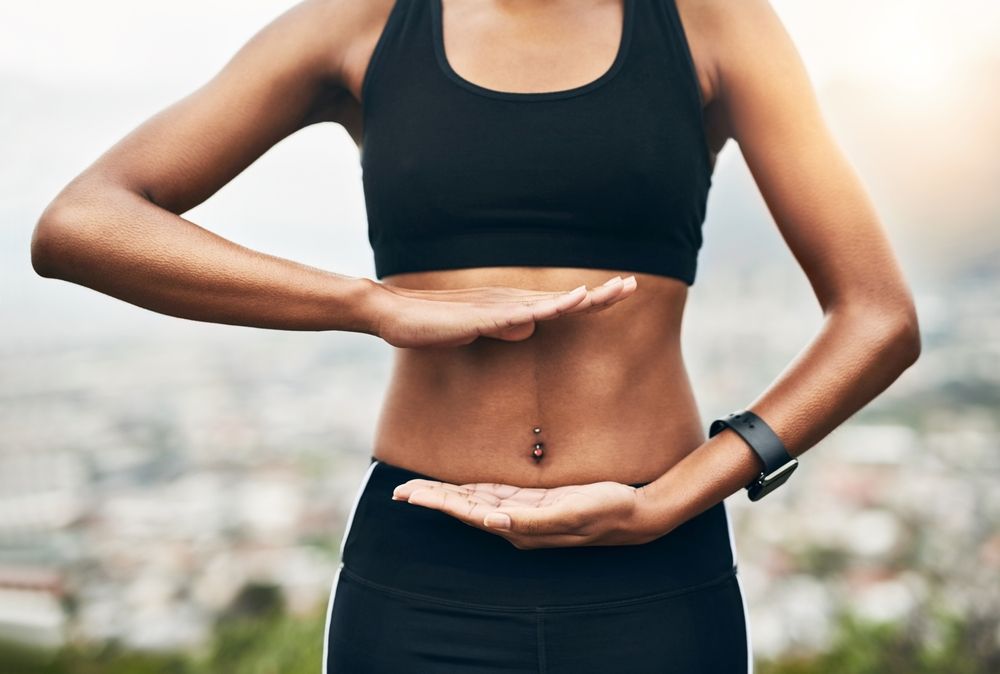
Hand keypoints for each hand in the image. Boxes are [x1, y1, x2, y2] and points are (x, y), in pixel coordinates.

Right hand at [368, 275, 637, 347]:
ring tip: (608, 294)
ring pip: (544, 304)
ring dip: (576, 300)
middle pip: (562, 299)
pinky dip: (539, 311)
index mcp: (513, 308)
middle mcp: (509, 303)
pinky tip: (558, 308)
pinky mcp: (477, 318)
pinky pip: (513, 315)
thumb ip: (504, 328)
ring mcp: (494, 308)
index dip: (593, 299)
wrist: (393, 315)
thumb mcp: (478, 329)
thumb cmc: (435, 324)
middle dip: (598, 294)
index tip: (622, 291)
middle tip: (632, 285)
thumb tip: (530, 329)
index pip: (561, 304)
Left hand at [391, 477, 661, 548]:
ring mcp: (526, 513)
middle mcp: (517, 523)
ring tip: (420, 489)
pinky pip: (497, 495)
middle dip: (433, 498)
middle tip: (400, 490)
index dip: (438, 502)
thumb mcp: (570, 513)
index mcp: (519, 527)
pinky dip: (473, 490)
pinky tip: (462, 488)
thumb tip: (490, 522)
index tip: (409, 494)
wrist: (635, 514)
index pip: (467, 512)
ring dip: (448, 495)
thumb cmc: (605, 511)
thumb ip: (531, 520)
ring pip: (476, 502)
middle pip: (465, 507)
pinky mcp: (536, 502)